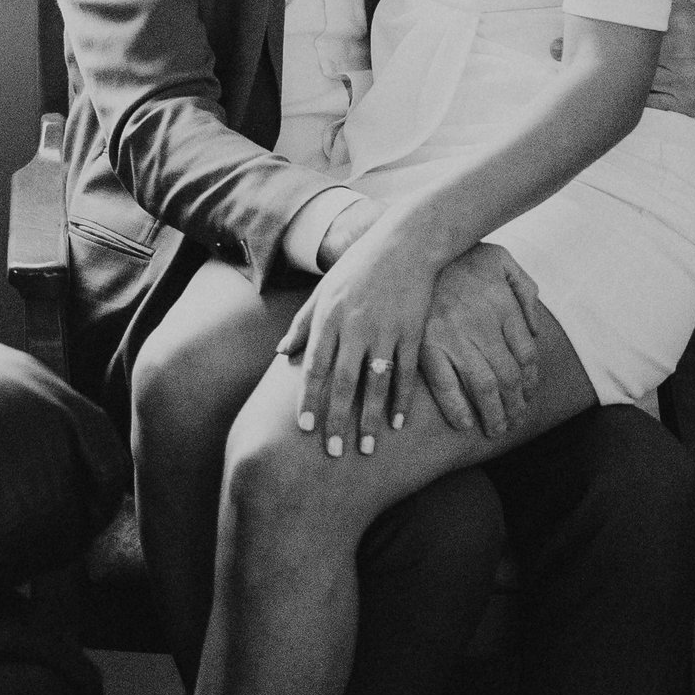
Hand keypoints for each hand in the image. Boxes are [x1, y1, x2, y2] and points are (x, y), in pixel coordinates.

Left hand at [279, 211, 439, 460]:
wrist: (405, 242)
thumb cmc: (359, 266)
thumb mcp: (324, 289)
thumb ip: (303, 322)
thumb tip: (281, 354)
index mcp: (330, 316)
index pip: (315, 365)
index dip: (309, 398)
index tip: (304, 428)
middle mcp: (355, 326)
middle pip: (343, 381)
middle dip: (337, 419)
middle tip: (333, 452)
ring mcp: (386, 329)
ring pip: (376, 383)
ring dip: (371, 418)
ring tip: (369, 448)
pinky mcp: (413, 330)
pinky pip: (407, 372)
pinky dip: (403, 399)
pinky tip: (399, 423)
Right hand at [418, 244, 544, 440]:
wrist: (413, 244)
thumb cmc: (459, 253)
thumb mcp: (501, 259)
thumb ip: (525, 288)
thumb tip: (537, 328)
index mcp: (501, 305)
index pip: (525, 356)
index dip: (530, 382)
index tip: (528, 397)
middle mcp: (482, 324)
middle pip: (508, 377)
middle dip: (515, 406)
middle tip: (515, 423)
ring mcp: (453, 336)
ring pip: (483, 385)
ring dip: (494, 414)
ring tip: (497, 430)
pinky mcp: (426, 344)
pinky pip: (445, 384)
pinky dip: (456, 409)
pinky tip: (465, 424)